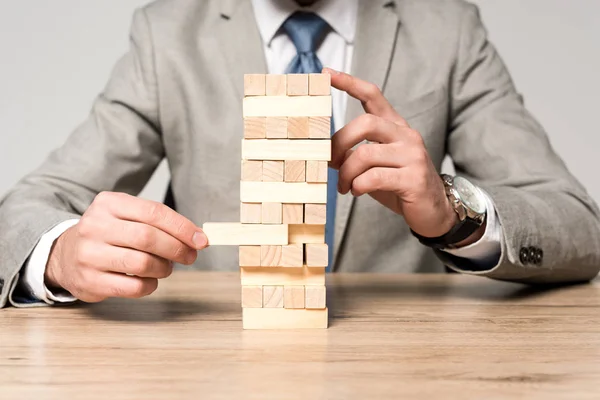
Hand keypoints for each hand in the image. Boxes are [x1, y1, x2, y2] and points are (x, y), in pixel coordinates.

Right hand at [45, 192, 207, 302]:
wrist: (64, 254)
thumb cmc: (108, 234)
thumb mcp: (126, 216)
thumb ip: (159, 222)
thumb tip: (197, 237)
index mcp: (108, 204)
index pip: (154, 212)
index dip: (182, 227)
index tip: (200, 239)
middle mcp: (95, 226)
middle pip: (148, 237)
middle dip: (177, 249)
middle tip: (190, 256)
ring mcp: (89, 255)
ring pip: (142, 263)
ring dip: (164, 268)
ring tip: (166, 268)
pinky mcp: (89, 281)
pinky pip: (133, 287)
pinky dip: (150, 285)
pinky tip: (150, 280)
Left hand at [325, 68, 484, 242]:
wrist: (434, 211)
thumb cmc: (399, 185)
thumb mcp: (377, 164)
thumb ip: (357, 153)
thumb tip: (325, 152)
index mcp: (396, 127)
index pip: (372, 95)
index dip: (349, 83)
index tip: (326, 73)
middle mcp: (406, 136)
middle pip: (365, 124)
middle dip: (339, 143)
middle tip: (330, 163)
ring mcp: (413, 156)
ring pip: (364, 154)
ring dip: (346, 173)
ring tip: (343, 186)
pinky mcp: (414, 179)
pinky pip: (373, 178)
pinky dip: (358, 186)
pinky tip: (357, 191)